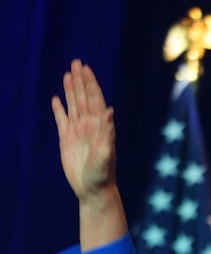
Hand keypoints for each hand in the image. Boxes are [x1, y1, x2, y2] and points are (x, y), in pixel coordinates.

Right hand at [51, 59, 115, 200]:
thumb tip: (110, 111)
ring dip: (70, 91)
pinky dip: (59, 110)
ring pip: (73, 106)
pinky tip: (56, 100)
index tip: (86, 69)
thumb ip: (108, 133)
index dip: (90, 84)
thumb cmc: (103, 174)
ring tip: (67, 75)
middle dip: (80, 81)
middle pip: (83, 98)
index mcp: (99, 127)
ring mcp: (77, 133)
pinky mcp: (66, 141)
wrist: (93, 190)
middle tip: (76, 63)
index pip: (95, 100)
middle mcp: (89, 127)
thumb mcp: (106, 153)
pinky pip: (61, 121)